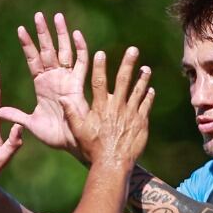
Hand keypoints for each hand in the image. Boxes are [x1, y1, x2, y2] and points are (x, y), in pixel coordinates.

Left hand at [0, 11, 88, 155]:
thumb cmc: (54, 136)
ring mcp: (68, 80)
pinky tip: (77, 34)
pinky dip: (81, 49)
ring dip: (61, 34)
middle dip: (44, 33)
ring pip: (64, 51)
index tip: (20, 29)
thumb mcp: (31, 124)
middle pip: (48, 50)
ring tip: (57, 16)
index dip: (27, 44)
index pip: (33, 59)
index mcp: (42, 84)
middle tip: (38, 15)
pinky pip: (81, 64)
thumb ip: (17, 116)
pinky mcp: (79, 85)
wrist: (72, 144)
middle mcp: (55, 78)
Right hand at [62, 45, 152, 167]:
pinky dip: (149, 97)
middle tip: (133, 49)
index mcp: (101, 107)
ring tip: (146, 68)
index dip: (100, 66)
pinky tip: (151, 89)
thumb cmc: (94, 149)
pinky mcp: (141, 122)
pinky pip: (146, 106)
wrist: (113, 163)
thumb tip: (61, 98)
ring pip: (138, 91)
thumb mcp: (79, 131)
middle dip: (128, 63)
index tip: (101, 53)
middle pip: (123, 80)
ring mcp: (131, 113)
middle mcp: (117, 106)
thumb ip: (72, 113)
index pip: (99, 82)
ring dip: (142, 78)